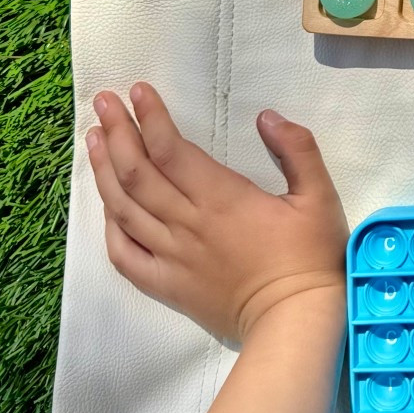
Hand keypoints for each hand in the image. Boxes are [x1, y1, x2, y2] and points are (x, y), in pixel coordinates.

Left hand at [86, 83, 347, 341]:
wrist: (295, 321)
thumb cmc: (310, 257)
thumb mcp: (319, 197)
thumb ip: (297, 150)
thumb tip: (267, 117)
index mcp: (221, 199)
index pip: (172, 149)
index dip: (151, 118)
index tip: (137, 90)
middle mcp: (186, 224)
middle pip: (138, 173)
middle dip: (117, 133)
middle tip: (103, 104)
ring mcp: (170, 257)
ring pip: (124, 209)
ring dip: (105, 171)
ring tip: (94, 139)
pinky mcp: (166, 285)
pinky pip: (124, 254)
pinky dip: (110, 226)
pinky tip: (107, 205)